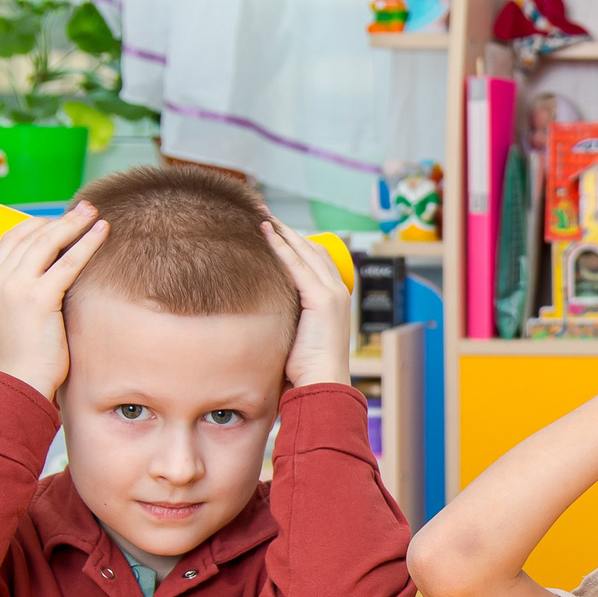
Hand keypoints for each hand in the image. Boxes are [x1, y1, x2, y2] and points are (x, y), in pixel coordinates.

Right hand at [0, 201, 106, 398]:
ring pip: (49, 242)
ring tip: (94, 214)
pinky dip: (87, 243)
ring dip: (74, 223)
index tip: (60, 219)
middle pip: (31, 234)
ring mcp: (16, 287)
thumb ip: (25, 292)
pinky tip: (102, 233)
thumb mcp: (14, 315)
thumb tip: (54, 275)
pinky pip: (68, 262)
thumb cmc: (26, 354)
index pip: (10, 238)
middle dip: (60, 218)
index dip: (37, 223)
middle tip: (85, 209)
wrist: (21, 381)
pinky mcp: (39, 297)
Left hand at [263, 220, 353, 387]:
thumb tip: (266, 313)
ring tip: (260, 216)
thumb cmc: (308, 369)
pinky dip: (280, 246)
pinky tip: (264, 233)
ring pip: (304, 250)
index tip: (273, 229)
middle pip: (311, 248)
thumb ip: (289, 317)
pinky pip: (297, 265)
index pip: (315, 259)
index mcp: (335, 299)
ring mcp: (332, 293)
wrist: (323, 384)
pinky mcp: (322, 299)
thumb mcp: (299, 335)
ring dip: (282, 231)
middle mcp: (337, 290)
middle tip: (263, 212)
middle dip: (286, 229)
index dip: (294, 242)